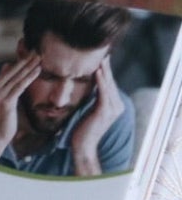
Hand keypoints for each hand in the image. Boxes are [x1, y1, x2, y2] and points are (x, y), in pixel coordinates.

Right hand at [0, 54, 39, 162]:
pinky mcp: (6, 101)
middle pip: (13, 72)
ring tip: (40, 57)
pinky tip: (38, 70)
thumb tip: (6, 65)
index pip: (8, 70)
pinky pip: (20, 86)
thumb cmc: (3, 117)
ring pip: (17, 77)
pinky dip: (30, 77)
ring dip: (30, 67)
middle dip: (26, 61)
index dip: (20, 61)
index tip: (32, 53)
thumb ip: (5, 82)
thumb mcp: (3, 97)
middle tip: (38, 51)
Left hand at [71, 55, 124, 176]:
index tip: (101, 57)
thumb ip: (93, 100)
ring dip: (104, 70)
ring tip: (101, 57)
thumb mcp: (89, 111)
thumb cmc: (82, 131)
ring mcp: (113, 108)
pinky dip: (101, 81)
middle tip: (103, 52)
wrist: (83, 146)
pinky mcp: (105, 111)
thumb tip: (89, 88)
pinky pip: (103, 92)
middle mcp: (117, 105)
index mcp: (113, 104)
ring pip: (108, 85)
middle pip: (110, 82)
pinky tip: (98, 71)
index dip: (105, 71)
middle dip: (106, 67)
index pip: (109, 84)